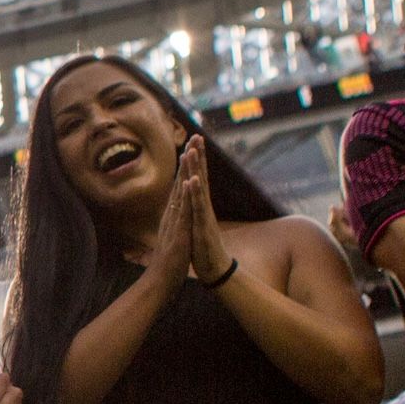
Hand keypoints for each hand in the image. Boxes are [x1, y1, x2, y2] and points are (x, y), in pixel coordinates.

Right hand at [147, 148, 194, 287]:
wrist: (160, 281)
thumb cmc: (168, 262)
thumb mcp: (173, 238)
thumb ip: (173, 225)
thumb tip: (173, 218)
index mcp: (173, 215)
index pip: (180, 186)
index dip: (186, 167)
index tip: (192, 148)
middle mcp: (172, 214)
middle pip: (180, 182)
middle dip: (187, 160)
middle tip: (193, 138)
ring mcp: (174, 221)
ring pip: (180, 191)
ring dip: (185, 172)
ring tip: (190, 152)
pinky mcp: (178, 231)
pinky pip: (182, 210)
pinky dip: (185, 196)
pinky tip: (188, 182)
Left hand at [178, 137, 232, 285]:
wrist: (214, 268)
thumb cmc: (204, 246)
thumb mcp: (195, 224)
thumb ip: (193, 210)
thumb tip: (191, 198)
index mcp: (199, 205)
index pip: (196, 177)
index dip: (194, 160)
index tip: (191, 141)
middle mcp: (203, 206)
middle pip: (201, 176)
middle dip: (198, 156)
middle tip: (196, 135)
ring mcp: (204, 214)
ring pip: (200, 188)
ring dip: (197, 168)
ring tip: (193, 150)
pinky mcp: (203, 225)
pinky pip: (198, 207)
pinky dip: (195, 193)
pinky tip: (192, 180)